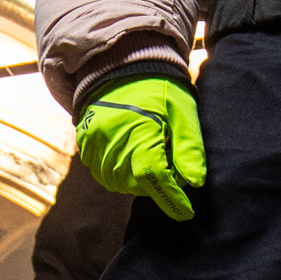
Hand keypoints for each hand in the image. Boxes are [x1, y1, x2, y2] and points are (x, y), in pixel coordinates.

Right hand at [74, 75, 206, 220]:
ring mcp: (92, 144)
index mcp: (137, 129)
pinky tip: (134, 155)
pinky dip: (122, 174)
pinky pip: (104, 174)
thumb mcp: (183, 112)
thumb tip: (195, 183)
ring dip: (139, 180)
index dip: (170, 197)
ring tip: (152, 152)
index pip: (153, 175)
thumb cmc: (159, 89)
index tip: (186, 212)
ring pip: (119, 183)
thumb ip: (189, 148)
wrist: (122, 67)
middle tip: (171, 161)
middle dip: (158, 184)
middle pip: (136, 183)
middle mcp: (109, 140)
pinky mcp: (85, 146)